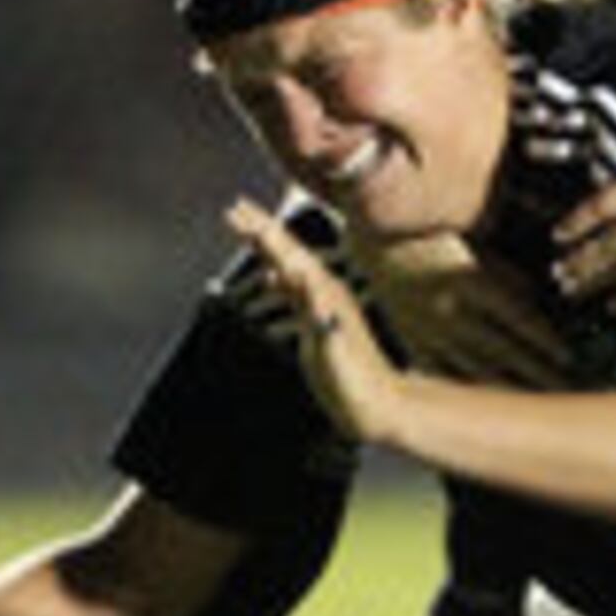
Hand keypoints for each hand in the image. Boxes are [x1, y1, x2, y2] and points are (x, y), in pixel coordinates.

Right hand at [228, 200, 406, 446]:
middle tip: (236, 209)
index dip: (263, 232)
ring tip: (250, 232)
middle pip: (289, 253)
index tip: (240, 211)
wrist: (379, 406)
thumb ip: (317, 312)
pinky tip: (273, 279)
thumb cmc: (355, 382)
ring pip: (290, 268)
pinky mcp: (321, 325)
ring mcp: (325, 308)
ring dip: (269, 249)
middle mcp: (327, 294)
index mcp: (326, 294)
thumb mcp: (332, 346)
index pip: (288, 254)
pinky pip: (295, 292)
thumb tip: (300, 276)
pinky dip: (280, 279)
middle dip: (262, 230)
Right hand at [352, 231, 573, 387]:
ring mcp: (430, 332)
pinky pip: (445, 374)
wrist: (382, 247)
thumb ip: (509, 278)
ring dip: (509, 386)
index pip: (519, 318)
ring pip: (475, 367)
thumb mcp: (480, 250)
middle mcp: (450, 311)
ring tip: (535, 399)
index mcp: (469, 282)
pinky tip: (489, 405)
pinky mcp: (414, 344)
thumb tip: (536, 304)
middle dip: (537, 371)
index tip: (569, 357)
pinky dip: (469, 389)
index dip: (546, 340)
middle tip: (565, 387)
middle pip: (503, 349)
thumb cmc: (438, 241)